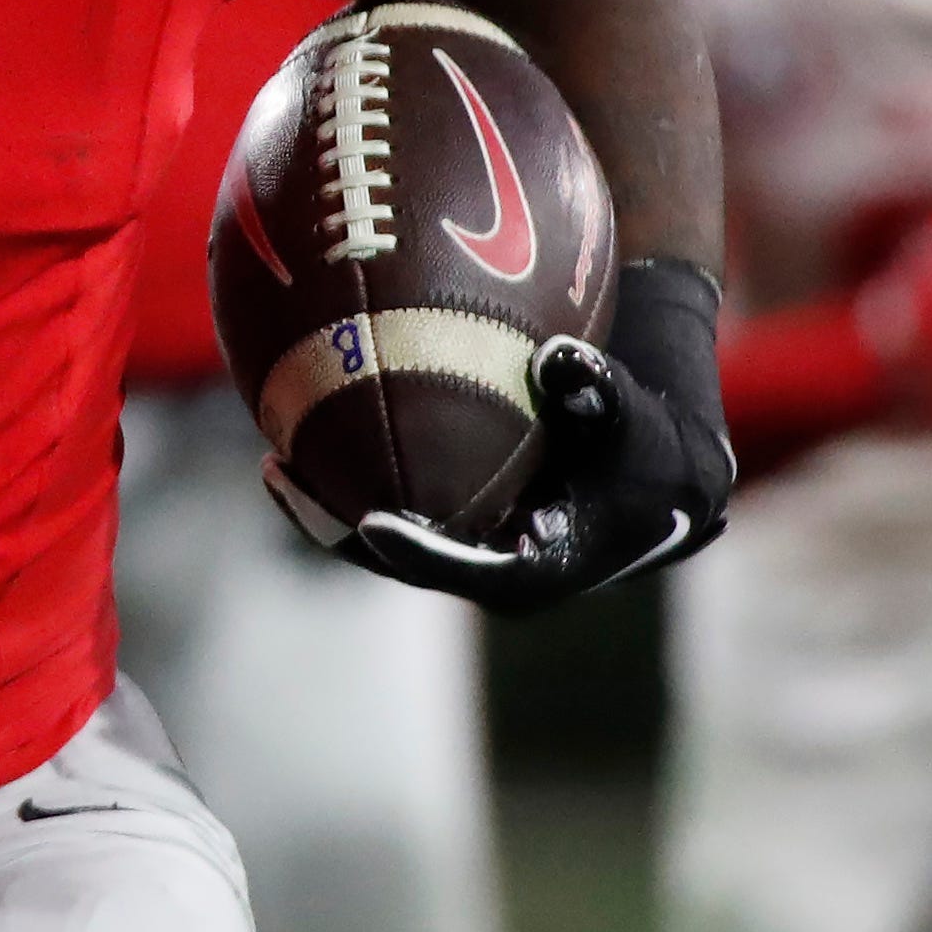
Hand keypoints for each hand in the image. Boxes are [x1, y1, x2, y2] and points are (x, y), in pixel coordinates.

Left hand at [273, 258, 734, 611]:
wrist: (657, 455)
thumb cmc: (646, 435)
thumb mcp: (634, 414)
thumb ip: (601, 392)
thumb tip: (559, 359)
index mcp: (543, 567)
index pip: (473, 572)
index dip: (421, 554)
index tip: (372, 524)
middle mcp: (497, 568)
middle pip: (407, 562)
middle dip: (342, 530)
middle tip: (285, 479)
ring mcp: (472, 547)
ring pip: (389, 538)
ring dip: (330, 508)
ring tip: (274, 464)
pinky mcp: (457, 520)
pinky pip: (394, 505)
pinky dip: (350, 477)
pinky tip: (297, 430)